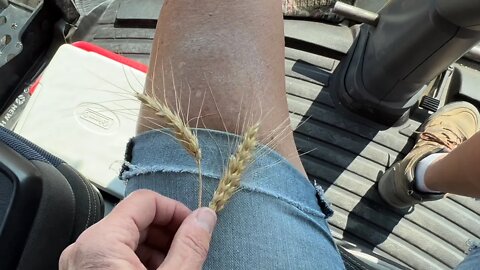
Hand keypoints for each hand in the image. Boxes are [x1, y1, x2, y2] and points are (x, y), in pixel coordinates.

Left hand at [59, 189, 216, 269]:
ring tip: (178, 266)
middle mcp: (83, 249)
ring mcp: (80, 265)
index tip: (196, 225)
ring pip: (126, 239)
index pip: (144, 201)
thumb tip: (206, 216)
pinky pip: (115, 257)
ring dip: (157, 249)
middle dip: (168, 231)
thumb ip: (190, 246)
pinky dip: (140, 262)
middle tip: (191, 248)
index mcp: (100, 243)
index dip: (176, 210)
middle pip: (135, 219)